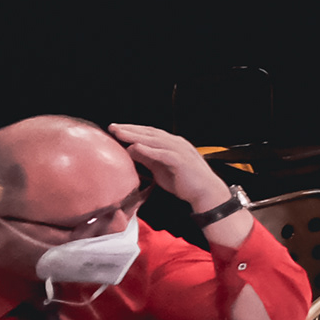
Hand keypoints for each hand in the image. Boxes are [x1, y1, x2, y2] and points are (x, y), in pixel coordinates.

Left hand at [107, 122, 232, 216]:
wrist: (206, 193)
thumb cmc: (185, 182)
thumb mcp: (161, 169)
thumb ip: (148, 159)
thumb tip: (131, 151)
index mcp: (172, 144)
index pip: (149, 133)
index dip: (132, 130)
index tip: (116, 129)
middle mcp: (176, 143)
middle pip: (149, 133)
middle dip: (130, 129)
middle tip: (113, 127)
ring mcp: (179, 150)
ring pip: (154, 140)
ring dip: (135, 135)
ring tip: (120, 133)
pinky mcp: (180, 160)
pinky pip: (162, 153)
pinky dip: (148, 149)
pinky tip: (136, 146)